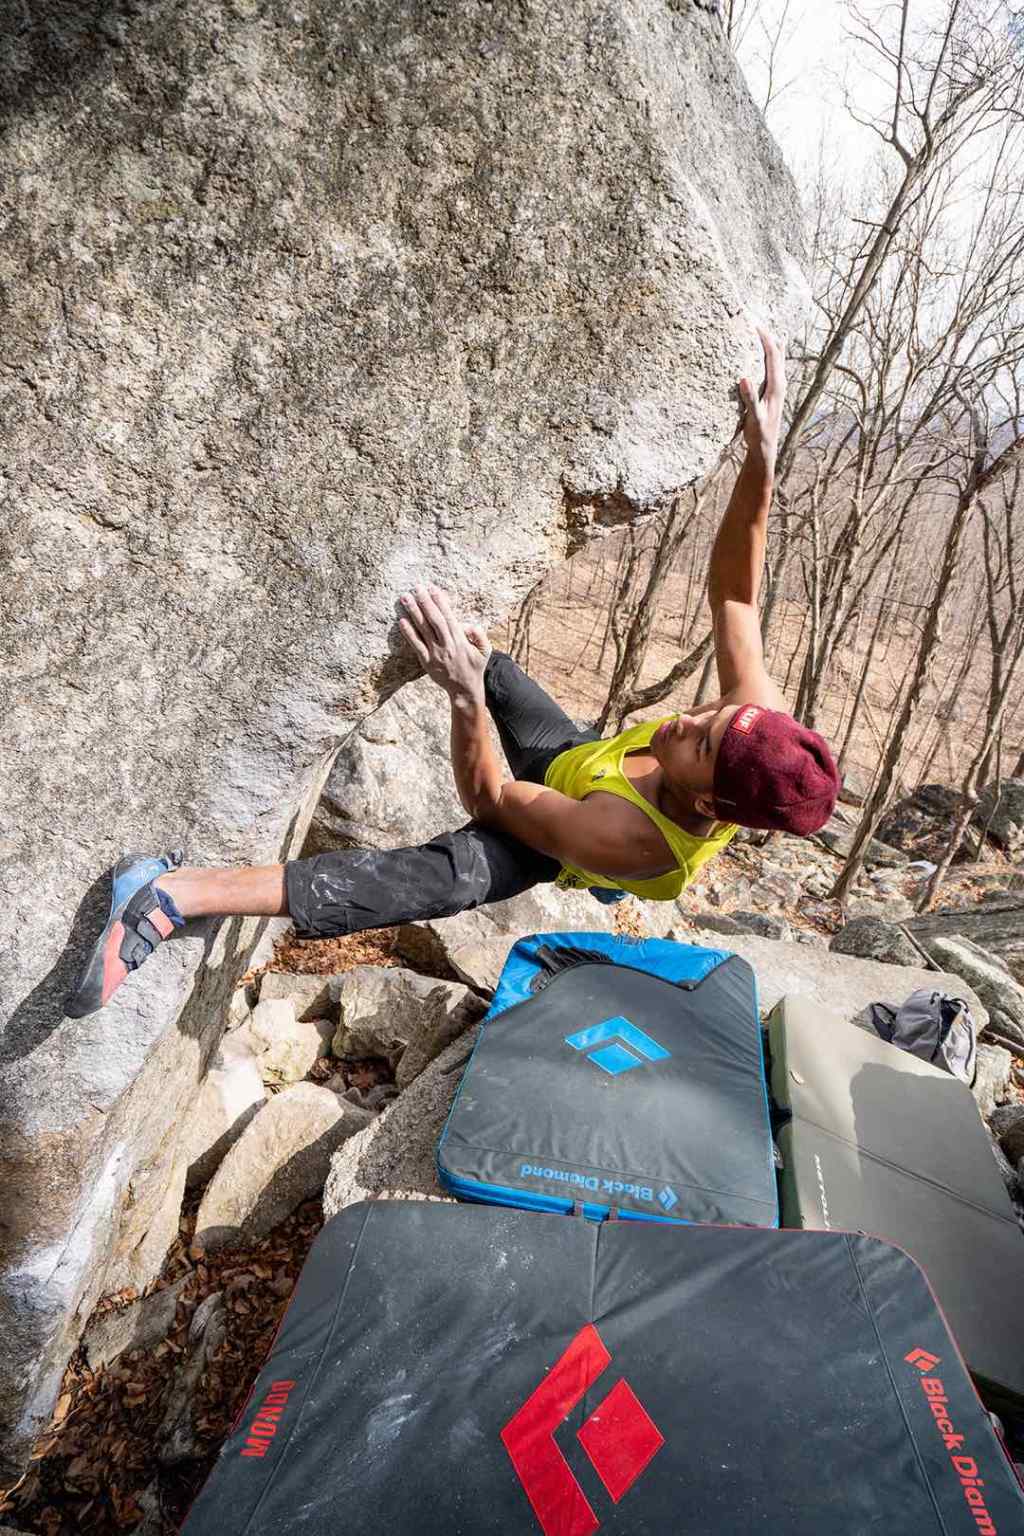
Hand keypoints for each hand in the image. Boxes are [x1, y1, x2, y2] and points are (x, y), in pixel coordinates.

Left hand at [399, 585, 490, 699]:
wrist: (464, 689)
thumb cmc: (475, 667)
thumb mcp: (486, 650)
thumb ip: (480, 635)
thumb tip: (468, 624)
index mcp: (460, 641)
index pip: (448, 617)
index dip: (440, 601)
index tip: (432, 588)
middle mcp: (446, 645)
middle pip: (434, 620)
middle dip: (425, 602)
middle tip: (416, 587)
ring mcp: (435, 654)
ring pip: (423, 630)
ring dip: (413, 612)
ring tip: (405, 598)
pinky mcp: (426, 662)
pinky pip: (416, 645)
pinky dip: (409, 633)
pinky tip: (402, 621)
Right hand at [738, 327, 784, 473]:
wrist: (766, 449)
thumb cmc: (759, 435)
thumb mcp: (753, 417)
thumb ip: (750, 398)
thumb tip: (744, 378)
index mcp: (776, 387)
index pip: (773, 355)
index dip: (765, 338)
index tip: (756, 324)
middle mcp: (779, 384)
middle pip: (777, 353)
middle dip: (769, 337)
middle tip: (758, 321)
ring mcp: (777, 388)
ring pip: (776, 360)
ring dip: (770, 345)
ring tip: (763, 332)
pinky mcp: (772, 393)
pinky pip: (771, 369)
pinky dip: (767, 357)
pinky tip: (761, 356)